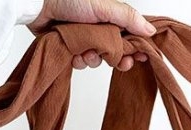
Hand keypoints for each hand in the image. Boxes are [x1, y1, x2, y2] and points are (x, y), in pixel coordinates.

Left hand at [28, 0, 154, 70]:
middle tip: (121, 63)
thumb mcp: (104, 7)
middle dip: (116, 58)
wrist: (39, 5)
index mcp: (110, 17)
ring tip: (85, 51)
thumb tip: (151, 30)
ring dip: (93, 59)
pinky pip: (81, 62)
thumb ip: (128, 19)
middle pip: (115, 51)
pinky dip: (78, 60)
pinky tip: (74, 54)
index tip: (140, 58)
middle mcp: (98, 28)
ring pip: (97, 59)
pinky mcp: (71, 47)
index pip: (129, 36)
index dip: (135, 48)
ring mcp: (84, 38)